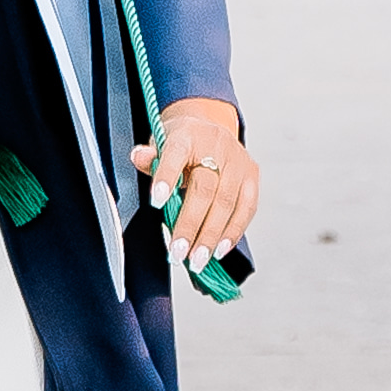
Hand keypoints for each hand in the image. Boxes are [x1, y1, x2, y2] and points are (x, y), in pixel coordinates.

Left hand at [137, 97, 256, 276]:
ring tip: (197, 260)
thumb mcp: (161, 145)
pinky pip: (246, 208)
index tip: (155, 201)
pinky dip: (233, 232)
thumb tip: (138, 157)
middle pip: (205, 188)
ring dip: (211, 236)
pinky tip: (219, 250)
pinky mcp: (252, 175)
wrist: (210, 131)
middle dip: (190, 224)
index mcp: (188, 135)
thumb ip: (149, 157)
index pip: (175, 154)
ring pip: (226, 202)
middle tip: (178, 252)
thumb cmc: (182, 144)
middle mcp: (216, 144)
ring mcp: (237, 160)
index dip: (166, 177)